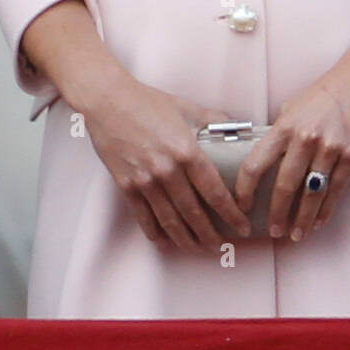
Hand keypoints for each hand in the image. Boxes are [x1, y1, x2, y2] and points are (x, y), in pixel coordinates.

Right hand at [77, 70, 251, 252]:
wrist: (108, 100)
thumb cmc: (148, 101)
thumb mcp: (187, 107)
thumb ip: (213, 120)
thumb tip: (237, 127)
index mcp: (186, 151)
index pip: (215, 192)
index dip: (231, 214)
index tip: (241, 227)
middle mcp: (167, 170)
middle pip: (193, 213)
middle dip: (210, 234)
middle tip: (221, 246)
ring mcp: (145, 180)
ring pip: (170, 220)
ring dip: (186, 239)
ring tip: (197, 248)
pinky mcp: (126, 185)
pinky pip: (144, 217)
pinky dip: (155, 233)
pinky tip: (165, 241)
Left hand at [234, 68, 349, 242]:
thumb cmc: (325, 93)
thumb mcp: (293, 107)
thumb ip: (279, 133)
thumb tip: (265, 158)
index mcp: (284, 125)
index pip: (255, 163)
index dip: (245, 190)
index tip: (242, 206)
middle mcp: (305, 138)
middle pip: (284, 185)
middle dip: (276, 214)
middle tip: (273, 231)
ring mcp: (330, 148)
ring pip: (311, 194)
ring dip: (302, 219)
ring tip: (296, 234)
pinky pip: (336, 190)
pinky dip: (326, 211)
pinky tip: (318, 222)